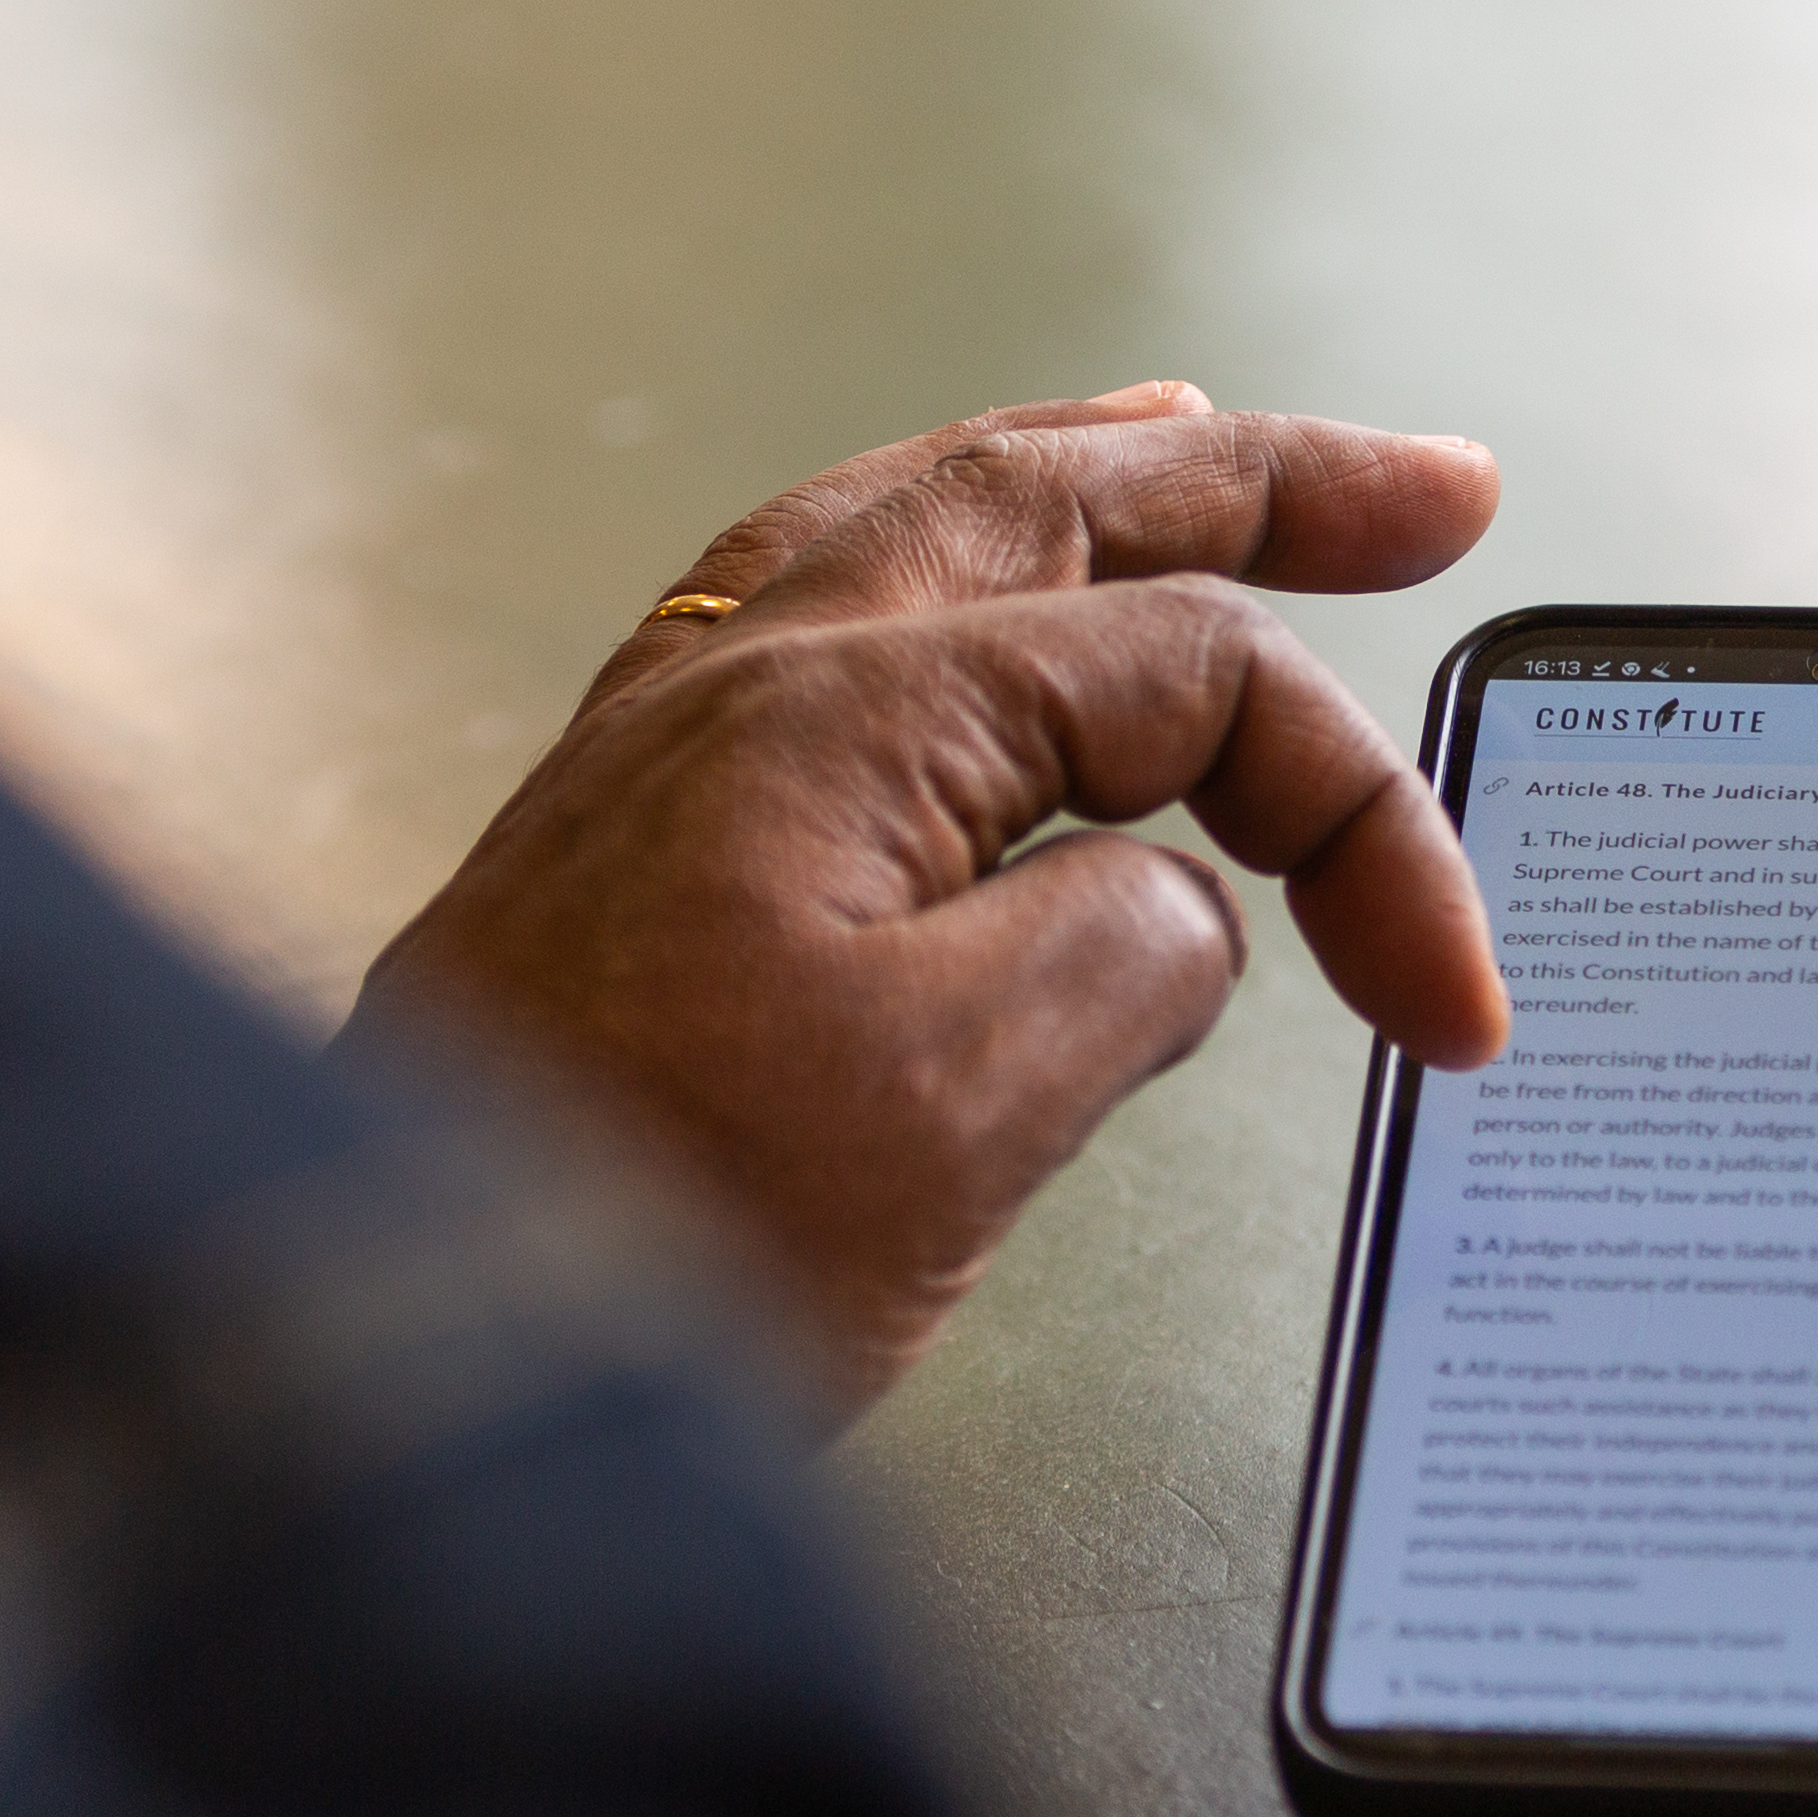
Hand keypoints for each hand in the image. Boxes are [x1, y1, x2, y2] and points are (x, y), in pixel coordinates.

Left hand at [353, 385, 1507, 1419]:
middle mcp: (746, 681)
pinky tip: (951, 599)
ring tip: (1195, 446)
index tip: (1446, 1006)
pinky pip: (812, 610)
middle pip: (1053, 504)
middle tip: (1428, 490)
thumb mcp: (950, 1115)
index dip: (1367, 828)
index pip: (1195, 679)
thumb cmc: (624, 1240)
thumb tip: (1171, 917)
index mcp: (844, 709)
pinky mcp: (628, 836)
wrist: (371, 1369)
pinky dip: (934, 569)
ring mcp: (669, 744)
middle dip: (1262, 485)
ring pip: (917, 525)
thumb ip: (1120, 963)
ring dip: (1088, 484)